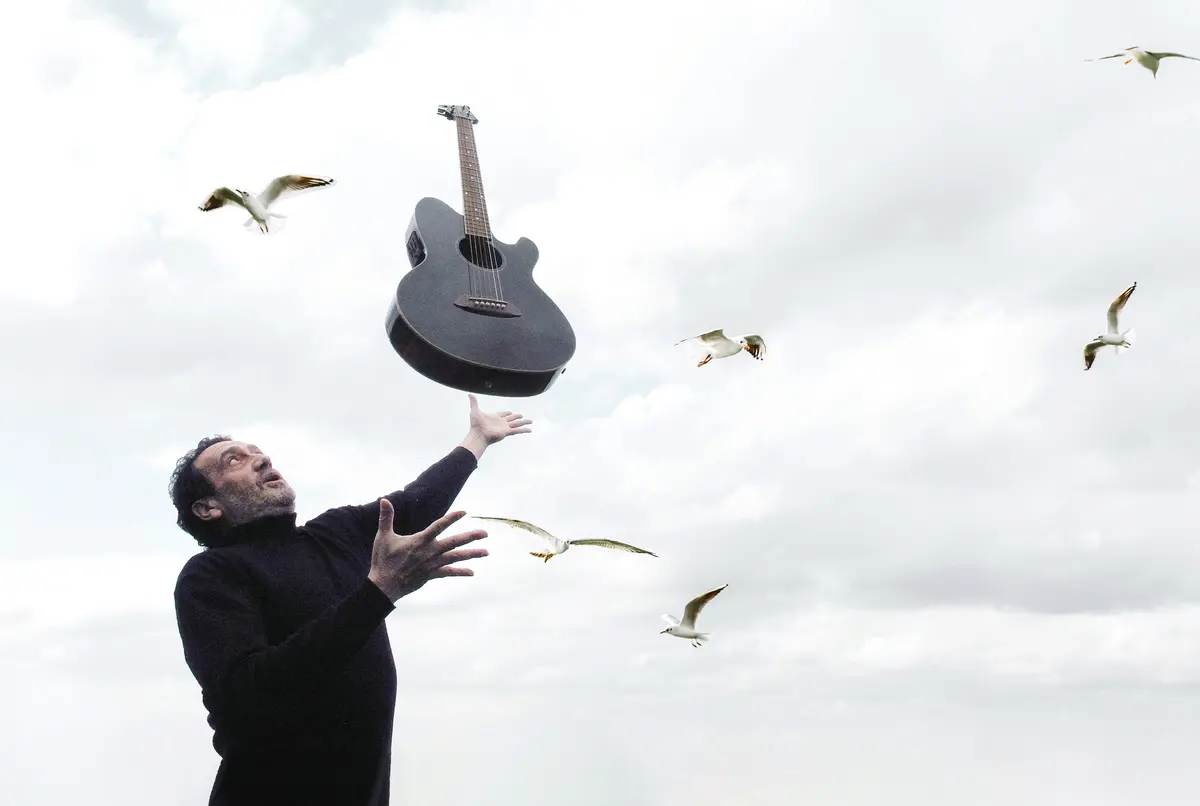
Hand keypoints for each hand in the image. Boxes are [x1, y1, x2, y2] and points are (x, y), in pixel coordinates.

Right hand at [367, 499, 488, 602]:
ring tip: (486, 552)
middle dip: (471, 537)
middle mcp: (429, 552)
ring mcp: (432, 564)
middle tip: (485, 533)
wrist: (383, 586)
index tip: (464, 512)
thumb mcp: (383, 536)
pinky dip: (460, 572)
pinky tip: (471, 572)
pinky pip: (448, 572)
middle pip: (454, 543)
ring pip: (455, 558)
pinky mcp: (431, 575)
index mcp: (419, 541)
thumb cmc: (383, 560)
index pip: (439, 526)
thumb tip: (384, 500)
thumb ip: (386, 517)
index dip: (451, 519)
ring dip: (471, 554)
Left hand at [466, 393, 532, 445]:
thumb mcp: (475, 411)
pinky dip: (524, 430)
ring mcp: (505, 427)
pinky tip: (530, 430)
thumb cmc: (476, 425)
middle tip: (521, 415)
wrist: (478, 434)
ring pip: (517, 423)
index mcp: (495, 417)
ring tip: (531, 421)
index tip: (510, 412)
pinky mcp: (507, 432)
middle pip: (511, 418)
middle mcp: (501, 422)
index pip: (503, 414)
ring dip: (524, 422)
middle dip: (516, 416)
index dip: (507, 413)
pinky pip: (517, 430)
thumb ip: (474, 402)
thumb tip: (469, 394)